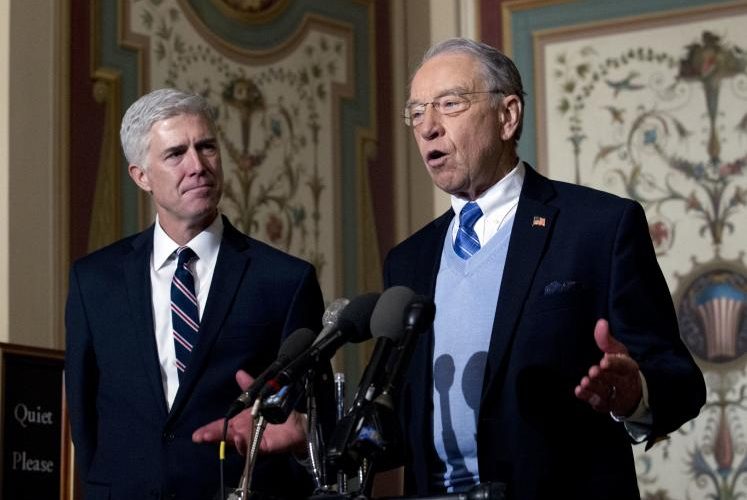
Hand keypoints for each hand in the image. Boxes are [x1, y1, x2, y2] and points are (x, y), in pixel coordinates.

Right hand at [192, 369, 307, 454]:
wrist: (295, 424)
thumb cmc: (274, 412)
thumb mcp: (259, 397)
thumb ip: (248, 387)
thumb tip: (239, 373)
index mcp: (240, 422)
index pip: (221, 426)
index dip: (208, 430)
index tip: (196, 434)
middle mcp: (243, 432)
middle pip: (225, 436)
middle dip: (213, 436)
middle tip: (202, 436)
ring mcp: (252, 440)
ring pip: (237, 443)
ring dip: (229, 440)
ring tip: (221, 436)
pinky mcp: (264, 446)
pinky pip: (253, 448)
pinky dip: (245, 445)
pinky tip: (240, 439)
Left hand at [574, 319, 641, 416]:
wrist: (629, 392)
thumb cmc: (620, 367)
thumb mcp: (616, 351)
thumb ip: (606, 339)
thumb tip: (601, 322)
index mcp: (629, 368)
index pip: (624, 366)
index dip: (615, 364)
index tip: (604, 360)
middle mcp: (624, 384)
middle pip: (615, 381)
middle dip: (605, 377)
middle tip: (593, 371)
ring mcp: (615, 396)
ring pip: (605, 393)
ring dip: (594, 388)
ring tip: (585, 381)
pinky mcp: (605, 404)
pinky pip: (596, 403)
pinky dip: (587, 397)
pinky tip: (578, 391)